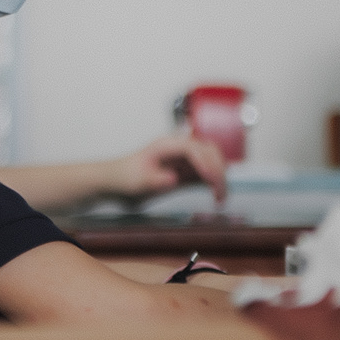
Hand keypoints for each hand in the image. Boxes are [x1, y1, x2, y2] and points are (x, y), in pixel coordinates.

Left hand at [108, 132, 227, 203]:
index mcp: (165, 145)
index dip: (203, 160)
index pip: (191, 147)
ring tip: (220, 195)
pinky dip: (216, 181)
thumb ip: (155, 179)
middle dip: (217, 169)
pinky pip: (209, 170)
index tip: (209, 177)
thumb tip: (173, 178)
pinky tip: (217, 193)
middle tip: (219, 190)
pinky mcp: (188, 168)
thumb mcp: (138, 180)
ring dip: (220, 175)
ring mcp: (185, 157)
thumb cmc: (127, 174)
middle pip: (208, 150)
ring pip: (213, 158)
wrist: (119, 177)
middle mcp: (178, 147)